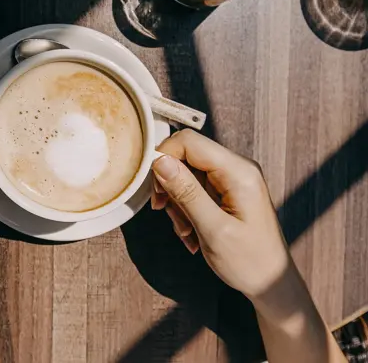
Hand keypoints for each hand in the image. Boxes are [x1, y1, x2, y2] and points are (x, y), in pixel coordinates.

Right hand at [151, 130, 347, 361]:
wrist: (271, 283)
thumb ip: (187, 192)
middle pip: (185, 157)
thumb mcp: (213, 229)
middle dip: (170, 186)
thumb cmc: (249, 261)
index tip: (155, 190)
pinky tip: (192, 232)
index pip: (189, 142)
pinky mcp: (226, 191)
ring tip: (186, 231)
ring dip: (177, 203)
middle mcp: (236, 168)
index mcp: (238, 172)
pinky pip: (194, 190)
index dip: (164, 158)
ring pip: (186, 176)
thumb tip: (160, 161)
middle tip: (167, 215)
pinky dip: (186, 210)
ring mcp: (231, 180)